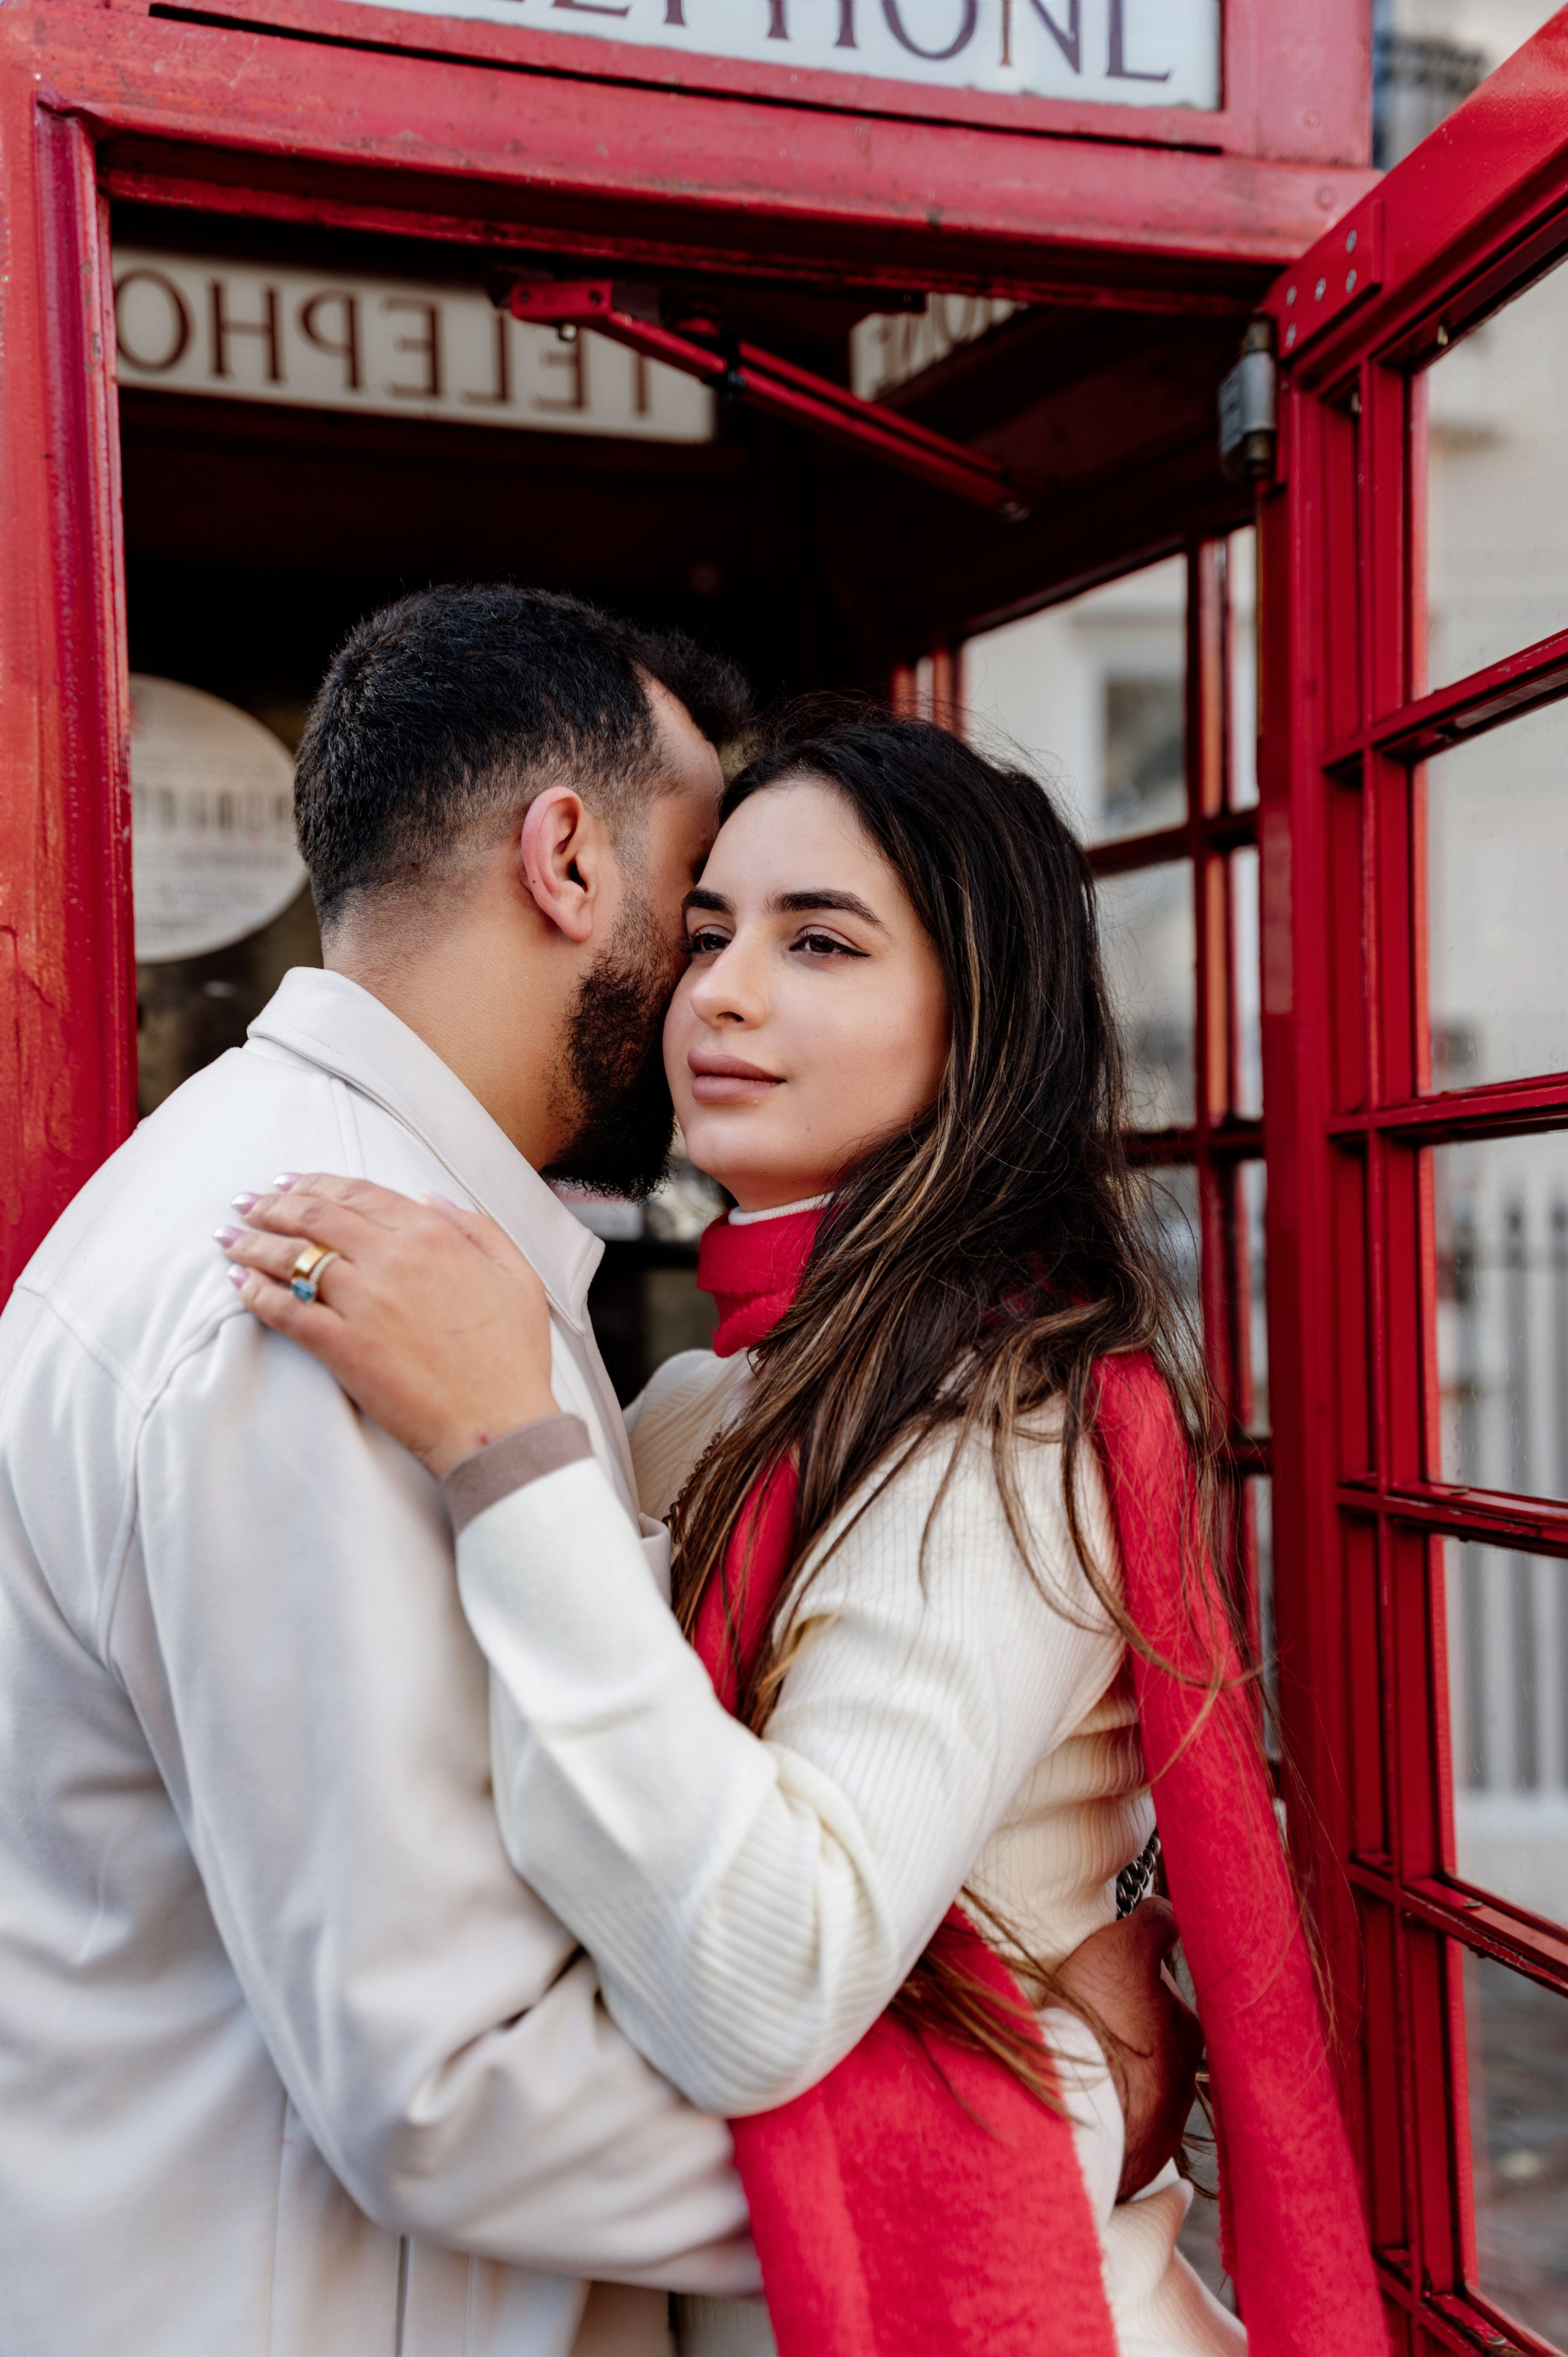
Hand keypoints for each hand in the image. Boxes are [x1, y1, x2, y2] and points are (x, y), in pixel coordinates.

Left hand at [217, 1175, 557, 1476]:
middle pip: (315, 1215)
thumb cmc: (512, 1357)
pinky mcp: (342, 1346)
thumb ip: (475, 1227)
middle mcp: (393, 1258)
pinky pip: (285, 1310)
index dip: (314, 1183)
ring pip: (293, 1257)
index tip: (288, 1183)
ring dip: (252, 1242)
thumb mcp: (518, 1276)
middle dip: (271, 1204)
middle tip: (246, 1203)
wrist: (497, 1424)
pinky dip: (255, 1293)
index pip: (358, 1192)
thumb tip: (430, 1198)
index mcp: (433, 1235)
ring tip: (227, 1237)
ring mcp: (364, 1302)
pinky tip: (238, 1285)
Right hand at [1051, 1897, 1203, 2202]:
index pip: (1167, 1996)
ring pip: (1138, 2090)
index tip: (1105, 1983)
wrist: (1071, 2104)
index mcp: (1191, 2030)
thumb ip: (1154, 1922)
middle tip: (1088, 2023)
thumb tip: (1169, 1909)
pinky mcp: (1135, 2161)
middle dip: (1127, 2034)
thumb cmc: (1098, 2019)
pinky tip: (1079, 2101)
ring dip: (1114, 2076)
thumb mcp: (1123, 1947)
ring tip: (1077, 2065)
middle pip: (1154, 2045)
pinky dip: (1104, 2114)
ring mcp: (1163, 2126)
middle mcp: (1187, 2082)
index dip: (1132, 1983)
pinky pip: (1120, 2128)